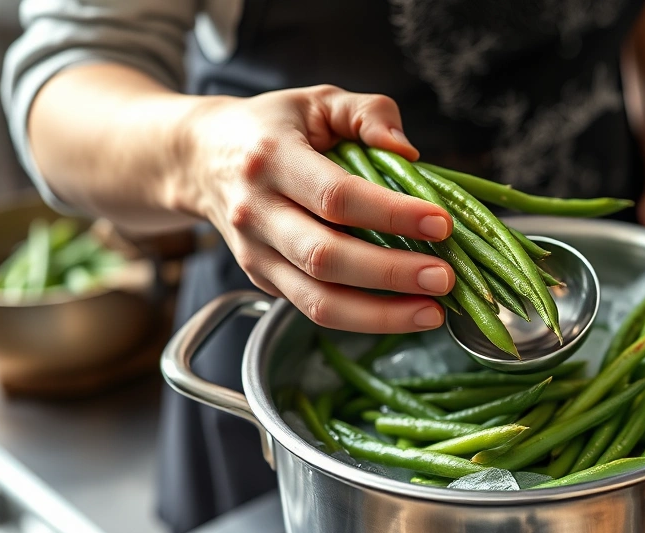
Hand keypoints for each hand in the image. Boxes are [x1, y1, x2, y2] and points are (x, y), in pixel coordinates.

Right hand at [177, 85, 455, 332]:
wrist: (200, 158)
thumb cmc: (273, 126)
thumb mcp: (319, 101)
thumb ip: (369, 114)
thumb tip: (407, 153)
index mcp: (271, 158)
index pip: (336, 195)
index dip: (391, 213)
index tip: (441, 223)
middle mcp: (255, 212)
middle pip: (325, 257)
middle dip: (390, 273)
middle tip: (443, 277)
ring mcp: (255, 253)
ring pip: (316, 300)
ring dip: (379, 314)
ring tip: (431, 311)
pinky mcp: (262, 280)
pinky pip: (314, 309)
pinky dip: (362, 318)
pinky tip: (404, 313)